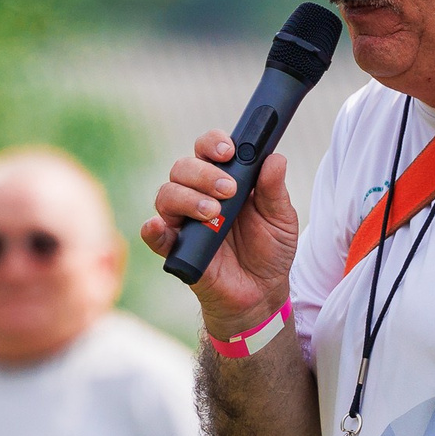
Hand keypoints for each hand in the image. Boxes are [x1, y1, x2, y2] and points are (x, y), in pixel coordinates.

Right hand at [140, 130, 299, 337]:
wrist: (262, 292)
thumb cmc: (269, 250)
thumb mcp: (281, 219)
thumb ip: (275, 190)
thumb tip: (274, 158)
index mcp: (223, 180)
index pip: (207, 150)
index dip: (212, 143)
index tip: (228, 151)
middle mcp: (198, 195)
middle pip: (183, 168)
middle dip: (204, 174)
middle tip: (229, 191)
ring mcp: (184, 221)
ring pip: (167, 194)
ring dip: (188, 198)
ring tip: (214, 214)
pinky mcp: (175, 249)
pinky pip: (154, 235)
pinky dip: (153, 229)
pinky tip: (159, 226)